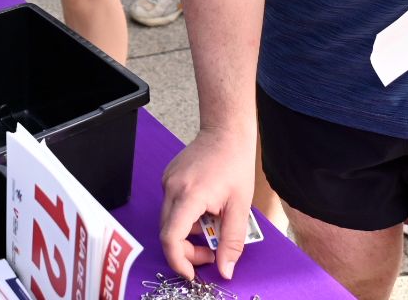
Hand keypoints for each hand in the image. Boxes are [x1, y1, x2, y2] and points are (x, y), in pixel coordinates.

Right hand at [160, 127, 256, 280]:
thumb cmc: (235, 164)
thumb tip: (225, 269)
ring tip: (214, 223)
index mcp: (189, 195)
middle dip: (187, 250)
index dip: (178, 260)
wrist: (225, 133)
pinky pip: (173, 207)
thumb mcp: (240, 207)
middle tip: (210, 252)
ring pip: (170, 221)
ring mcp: (167, 182)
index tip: (191, 273)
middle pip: (169, 232)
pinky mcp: (168, 178)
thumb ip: (232, 242)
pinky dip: (187, 217)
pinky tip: (206, 209)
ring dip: (189, 232)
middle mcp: (172, 188)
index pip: (171, 237)